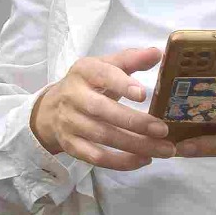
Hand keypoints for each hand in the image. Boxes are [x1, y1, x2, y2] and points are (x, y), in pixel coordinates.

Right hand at [30, 46, 175, 170]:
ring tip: (164, 149)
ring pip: (103, 136)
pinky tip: (144, 160)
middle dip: (134, 122)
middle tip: (163, 130)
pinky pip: (96, 157)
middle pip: (102, 110)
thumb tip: (157, 52)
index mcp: (84, 71)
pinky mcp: (71, 145)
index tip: (143, 94)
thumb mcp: (104, 66)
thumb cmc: (88, 85)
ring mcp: (70, 123)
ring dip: (135, 145)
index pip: (102, 75)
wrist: (51, 109)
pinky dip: (121, 162)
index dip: (121, 84)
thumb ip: (130, 60)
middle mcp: (73, 96)